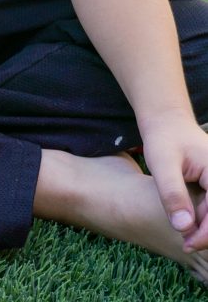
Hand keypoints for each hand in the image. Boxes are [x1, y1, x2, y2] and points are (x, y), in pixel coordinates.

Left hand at [140, 112, 207, 250]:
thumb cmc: (163, 138)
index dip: (206, 234)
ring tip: (187, 237)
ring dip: (207, 228)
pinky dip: (206, 219)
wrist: (166, 120)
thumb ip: (173, 195)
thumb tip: (184, 228)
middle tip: (186, 244)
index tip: (186, 244)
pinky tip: (190, 224)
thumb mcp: (161, 164)